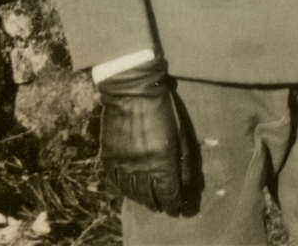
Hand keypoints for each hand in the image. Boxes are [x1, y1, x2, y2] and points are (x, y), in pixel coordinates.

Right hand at [98, 58, 191, 214]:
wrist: (131, 89)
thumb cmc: (161, 107)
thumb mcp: (180, 132)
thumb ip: (185, 161)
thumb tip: (189, 185)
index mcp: (162, 161)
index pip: (169, 195)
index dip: (175, 205)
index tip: (179, 209)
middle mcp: (141, 167)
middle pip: (150, 198)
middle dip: (159, 205)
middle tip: (164, 206)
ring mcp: (123, 163)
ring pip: (132, 193)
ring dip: (142, 200)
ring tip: (150, 201)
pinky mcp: (108, 157)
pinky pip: (116, 183)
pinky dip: (124, 190)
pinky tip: (131, 190)